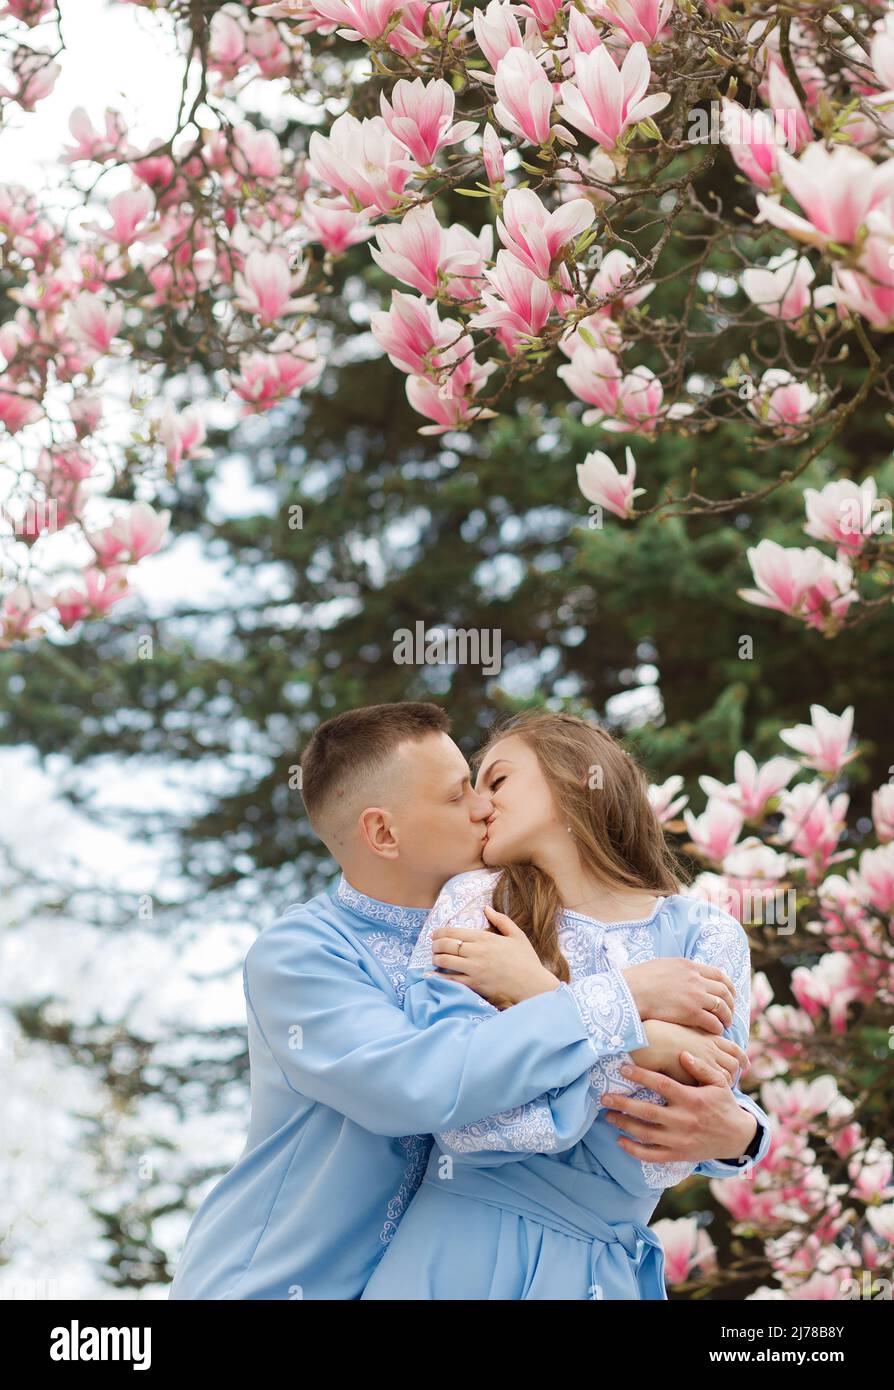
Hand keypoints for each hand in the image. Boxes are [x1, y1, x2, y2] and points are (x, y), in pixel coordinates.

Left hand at [427, 904, 559, 1004]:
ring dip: (436, 958)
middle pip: (446, 945)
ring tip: (435, 958)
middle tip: (433, 946)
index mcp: (485, 938)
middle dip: (435, 944)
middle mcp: (477, 952)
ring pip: (445, 961)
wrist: (533, 985)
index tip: (435, 934)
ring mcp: (475, 969)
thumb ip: (501, 920)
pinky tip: (431, 975)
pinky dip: (438, 977)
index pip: (454, 932)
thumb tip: (486, 908)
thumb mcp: (517, 935)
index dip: (440, 932)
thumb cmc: (526, 960)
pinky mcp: (475, 985)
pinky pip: (451, 980)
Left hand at [599, 1059, 758, 1163]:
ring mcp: (680, 1140)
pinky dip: (634, 1151)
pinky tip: (620, 1141)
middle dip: (623, 1104)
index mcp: (691, 1099)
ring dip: (624, 1125)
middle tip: (604, 1097)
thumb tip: (682, 1054)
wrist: (737, 1137)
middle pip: (647, 1112)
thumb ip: (701, 1067)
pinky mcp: (678, 1155)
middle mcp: (683, 1120)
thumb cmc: (724, 1105)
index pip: (661, 1085)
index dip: (641, 1076)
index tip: (623, 1068)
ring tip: (608, 1116)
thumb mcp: (719, 1083)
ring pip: (646, 1134)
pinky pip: (652, 1155)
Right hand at [622, 956, 735, 1032]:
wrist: (630, 992)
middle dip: (730, 1003)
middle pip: (724, 991)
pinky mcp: (691, 1013)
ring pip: (722, 1007)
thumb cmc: (638, 980)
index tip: (730, 994)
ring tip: (725, 1025)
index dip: (728, 986)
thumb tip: (682, 973)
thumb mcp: (661, 965)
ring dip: (726, 1017)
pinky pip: (713, 1022)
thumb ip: (677, 970)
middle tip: (729, 1013)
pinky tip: (715, 1032)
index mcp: (689, 966)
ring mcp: (695, 996)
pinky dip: (717, 1028)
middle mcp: (696, 979)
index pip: (718, 974)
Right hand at [631, 1019, 747, 1085]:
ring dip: (726, 1082)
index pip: (732, 1047)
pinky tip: (708, 1093)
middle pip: (734, 1062)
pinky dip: (715, 1090)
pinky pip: (716, 1085)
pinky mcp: (699, 1075)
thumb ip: (693, 1037)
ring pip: (727, 1075)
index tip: (744, 1063)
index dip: (740, 1056)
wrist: (649, 1041)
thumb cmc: (659, 1034)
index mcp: (708, 1037)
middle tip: (736, 1078)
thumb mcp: (682, 1031)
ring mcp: (707, 1062)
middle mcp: (711, 1049)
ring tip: (721, 1089)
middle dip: (737, 1071)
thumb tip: (696, 1045)